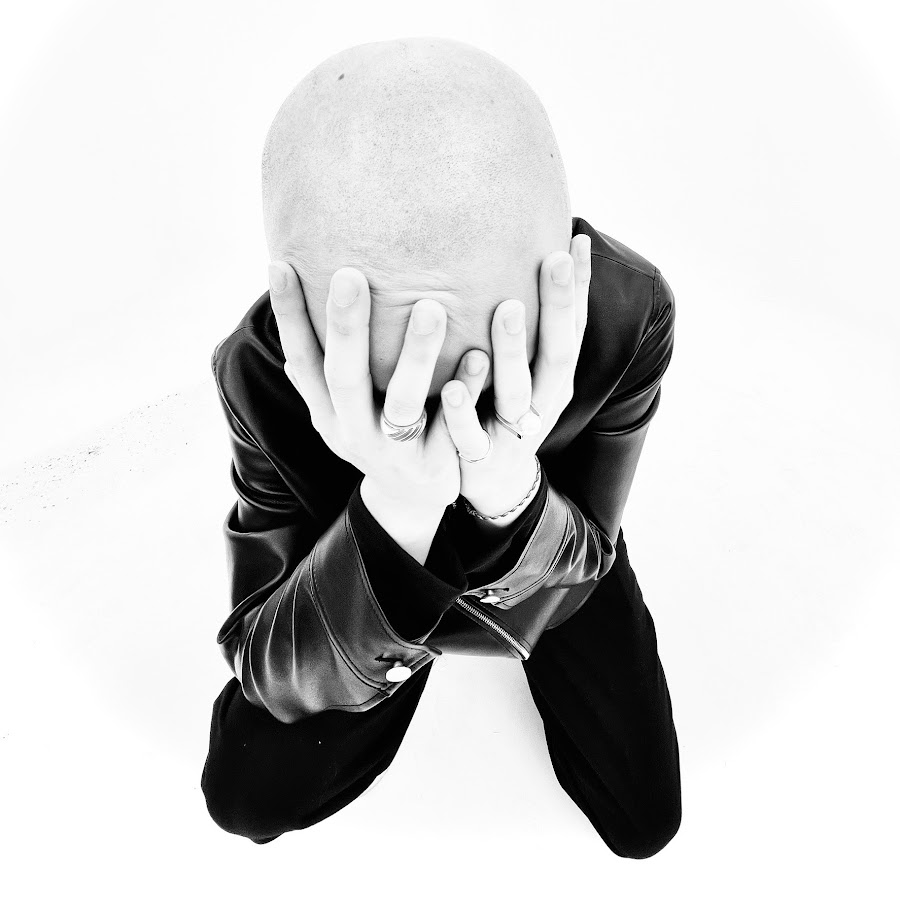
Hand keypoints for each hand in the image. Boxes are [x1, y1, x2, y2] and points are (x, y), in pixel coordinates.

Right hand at [267, 262, 461, 510]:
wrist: (409, 500)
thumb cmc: (376, 431)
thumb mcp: (342, 407)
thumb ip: (326, 365)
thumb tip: (292, 300)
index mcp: (327, 412)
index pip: (301, 359)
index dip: (288, 317)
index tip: (278, 264)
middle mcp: (353, 432)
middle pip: (344, 379)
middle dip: (346, 327)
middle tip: (352, 275)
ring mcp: (394, 452)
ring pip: (403, 404)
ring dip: (416, 356)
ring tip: (431, 308)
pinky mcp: (435, 464)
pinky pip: (453, 426)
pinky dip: (466, 391)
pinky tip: (480, 355)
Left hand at [439, 234, 591, 516]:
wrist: (493, 480)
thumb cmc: (504, 407)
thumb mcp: (524, 368)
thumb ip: (525, 324)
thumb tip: (523, 256)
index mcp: (554, 377)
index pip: (574, 326)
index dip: (578, 287)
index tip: (576, 238)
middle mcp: (542, 401)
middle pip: (557, 353)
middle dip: (557, 305)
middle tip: (553, 259)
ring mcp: (513, 431)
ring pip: (516, 390)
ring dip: (512, 350)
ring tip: (505, 307)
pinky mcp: (480, 456)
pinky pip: (470, 433)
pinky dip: (464, 409)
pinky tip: (453, 385)